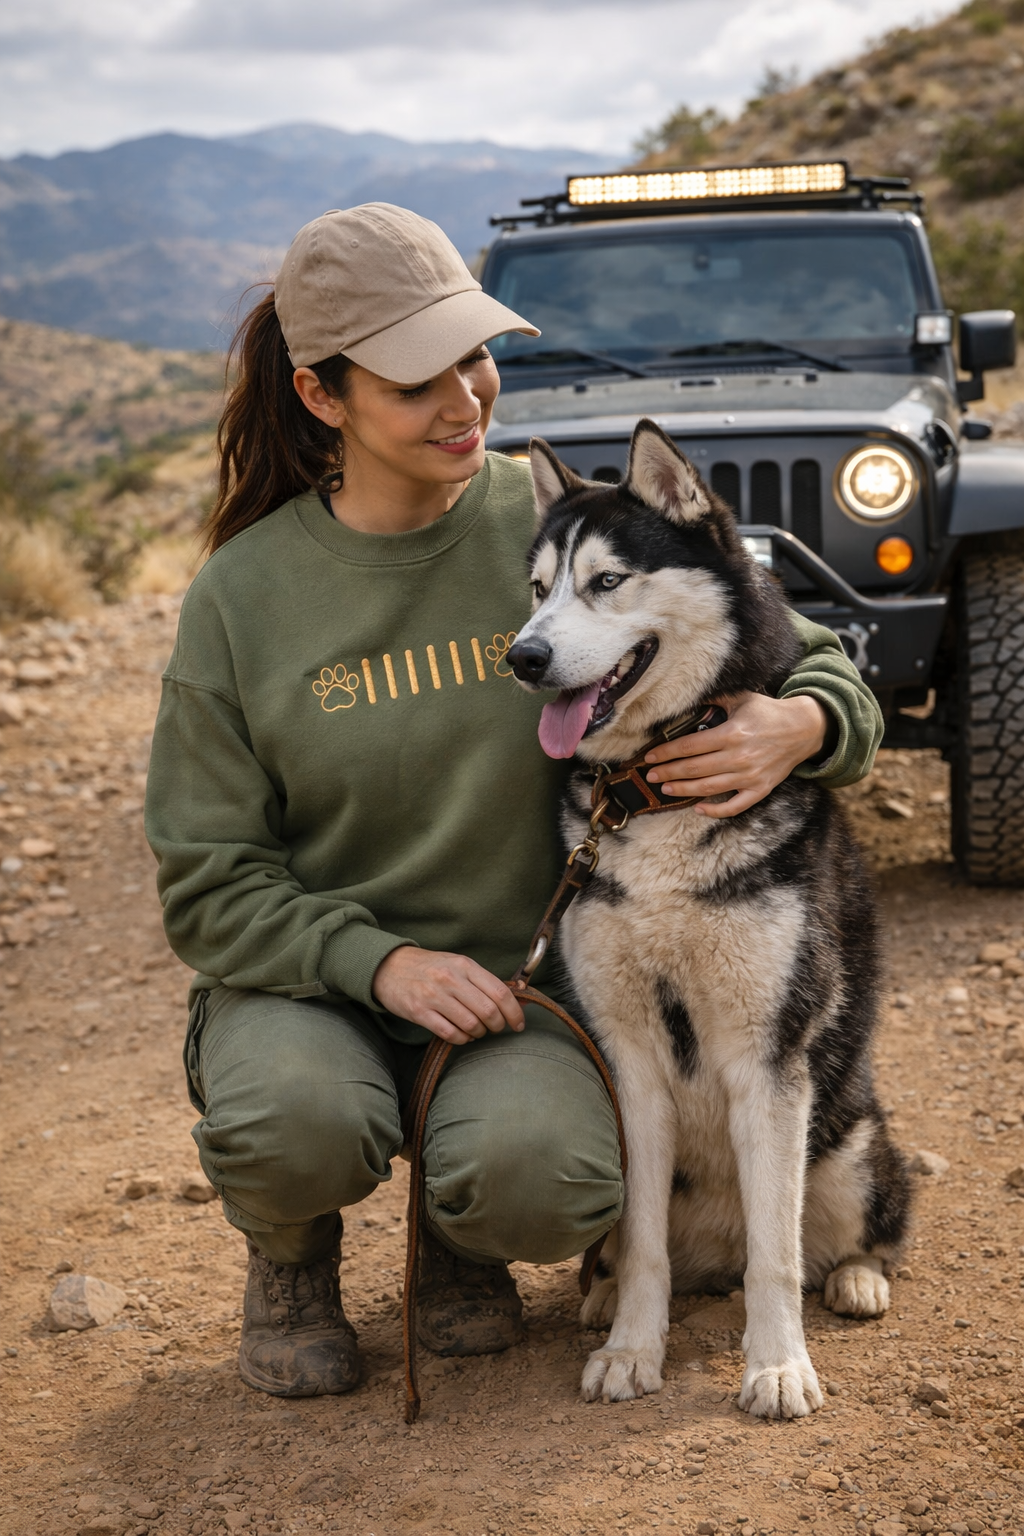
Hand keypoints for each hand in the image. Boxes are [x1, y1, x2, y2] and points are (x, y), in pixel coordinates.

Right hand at [372, 946, 525, 1044]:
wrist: (389, 966)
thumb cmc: (430, 968)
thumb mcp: (458, 965)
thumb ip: (485, 981)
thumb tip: (519, 999)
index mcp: (464, 965)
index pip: (500, 992)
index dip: (514, 1012)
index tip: (519, 1024)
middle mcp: (450, 979)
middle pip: (488, 1011)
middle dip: (497, 1026)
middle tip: (495, 1028)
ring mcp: (434, 996)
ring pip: (471, 1025)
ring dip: (478, 1033)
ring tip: (476, 1031)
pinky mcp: (419, 1012)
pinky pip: (450, 1034)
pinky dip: (461, 1039)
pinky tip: (461, 1035)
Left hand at [643, 692, 829, 818]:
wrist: (804, 729)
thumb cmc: (768, 713)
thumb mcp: (741, 699)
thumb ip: (714, 702)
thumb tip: (687, 702)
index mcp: (731, 733)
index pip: (689, 746)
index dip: (666, 753)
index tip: (650, 757)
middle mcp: (738, 757)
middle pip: (694, 769)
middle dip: (668, 773)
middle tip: (650, 776)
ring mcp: (750, 776)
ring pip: (708, 788)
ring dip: (684, 790)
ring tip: (666, 789)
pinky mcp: (760, 790)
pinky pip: (735, 806)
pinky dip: (715, 811)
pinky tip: (698, 809)